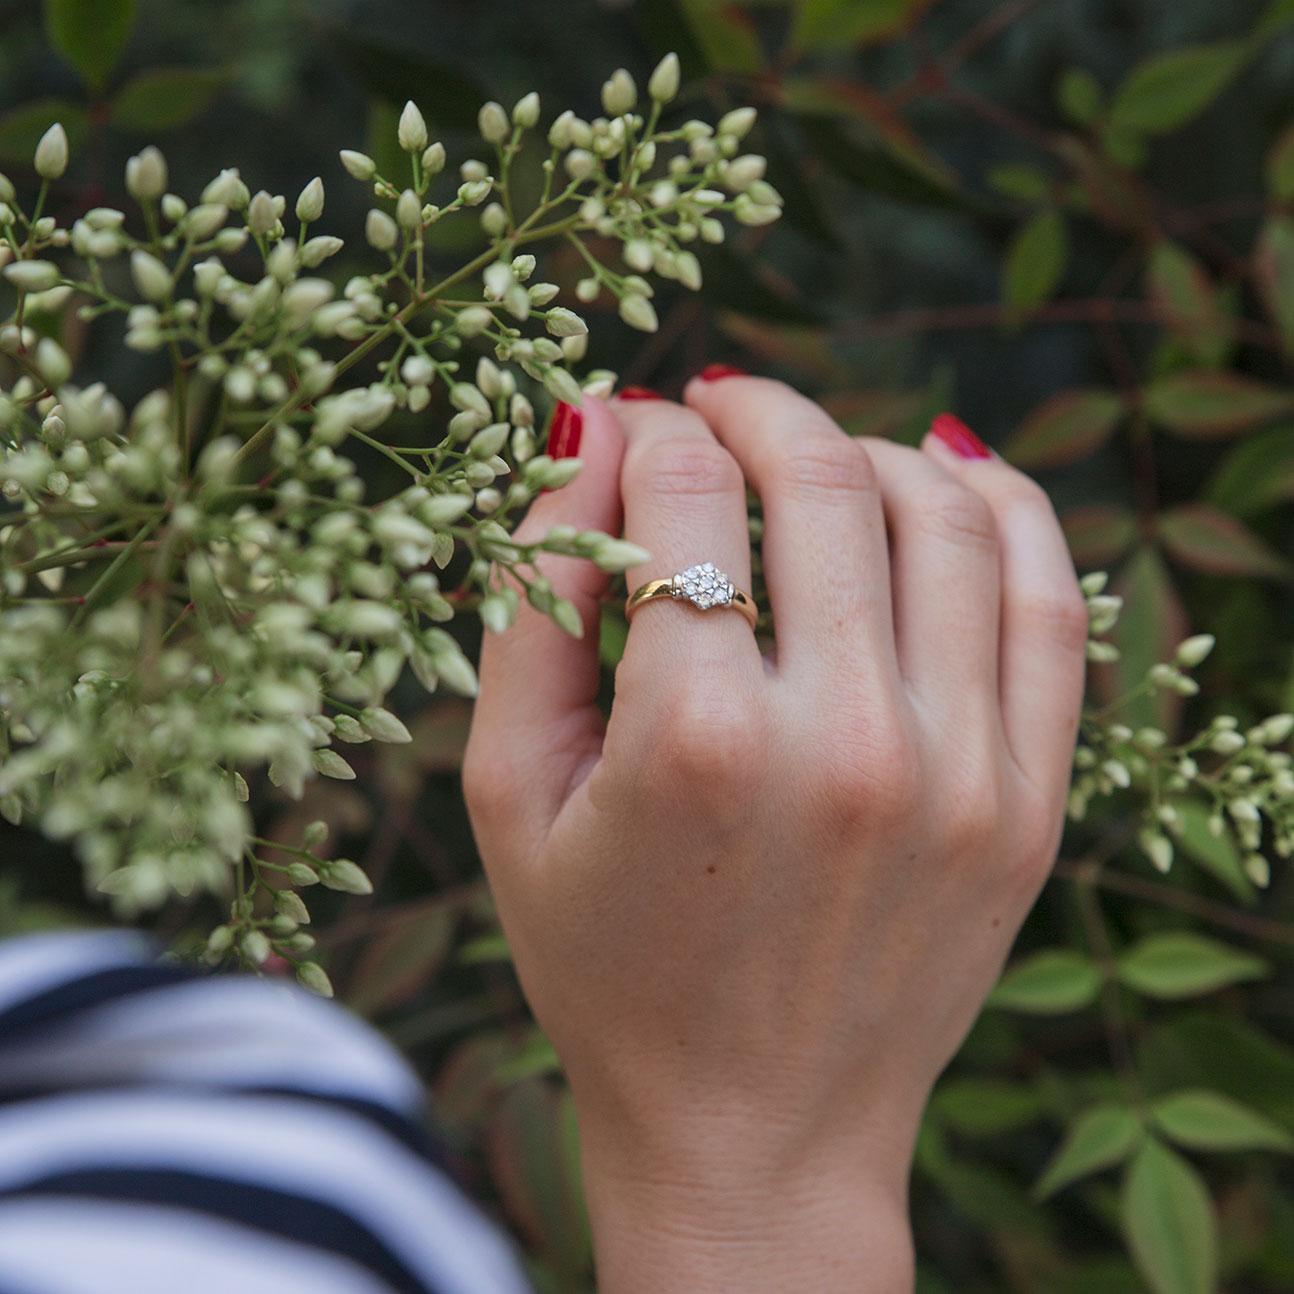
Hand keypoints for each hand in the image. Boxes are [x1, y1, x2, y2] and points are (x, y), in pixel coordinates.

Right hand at [463, 376, 1085, 1290]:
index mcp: (693, 741)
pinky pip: (1047, 604)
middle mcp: (842, 744)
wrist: (752, 1133)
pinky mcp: (1027, 805)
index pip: (684, 495)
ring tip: (816, 457)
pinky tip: (944, 475)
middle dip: (758, 409)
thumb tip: (589, 432)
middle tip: (718, 403)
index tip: (631, 423)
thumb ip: (534, 599)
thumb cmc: (603, 965)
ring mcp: (959, 774)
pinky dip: (1003, 508)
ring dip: (870, 448)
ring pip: (945, 515)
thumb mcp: (510, 791)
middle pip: (822, 480)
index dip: (648, 429)